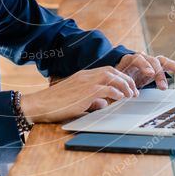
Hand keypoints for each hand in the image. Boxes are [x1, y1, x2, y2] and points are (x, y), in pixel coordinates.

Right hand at [19, 66, 137, 122]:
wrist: (40, 104)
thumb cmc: (55, 104)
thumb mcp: (76, 100)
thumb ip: (91, 100)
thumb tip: (104, 104)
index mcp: (84, 76)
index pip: (107, 71)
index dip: (120, 77)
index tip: (128, 86)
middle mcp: (86, 76)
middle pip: (112, 71)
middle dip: (126, 79)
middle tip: (135, 90)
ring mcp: (85, 82)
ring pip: (111, 77)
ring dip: (124, 85)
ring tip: (131, 94)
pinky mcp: (85, 92)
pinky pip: (105, 89)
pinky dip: (116, 92)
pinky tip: (121, 98)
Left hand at [115, 52, 174, 89]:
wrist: (116, 78)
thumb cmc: (113, 82)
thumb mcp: (111, 84)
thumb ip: (112, 89)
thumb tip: (108, 100)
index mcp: (127, 61)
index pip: (137, 58)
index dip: (144, 65)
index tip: (150, 74)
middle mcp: (140, 60)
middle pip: (152, 60)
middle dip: (159, 71)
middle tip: (162, 85)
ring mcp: (148, 64)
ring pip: (161, 61)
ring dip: (172, 66)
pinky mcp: (155, 69)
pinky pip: (166, 66)